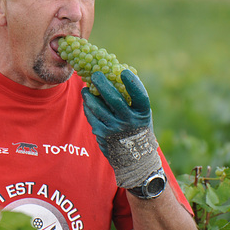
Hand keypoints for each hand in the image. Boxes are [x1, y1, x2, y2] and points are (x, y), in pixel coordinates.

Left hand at [82, 70, 161, 188]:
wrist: (135, 159)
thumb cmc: (137, 128)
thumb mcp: (141, 114)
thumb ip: (131, 98)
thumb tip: (115, 73)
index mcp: (142, 114)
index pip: (139, 96)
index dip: (132, 83)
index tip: (123, 71)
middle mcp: (130, 122)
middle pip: (114, 99)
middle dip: (102, 84)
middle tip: (95, 74)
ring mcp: (115, 129)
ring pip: (98, 107)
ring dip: (89, 95)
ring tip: (86, 88)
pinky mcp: (103, 135)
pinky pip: (92, 116)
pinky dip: (88, 107)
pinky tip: (87, 101)